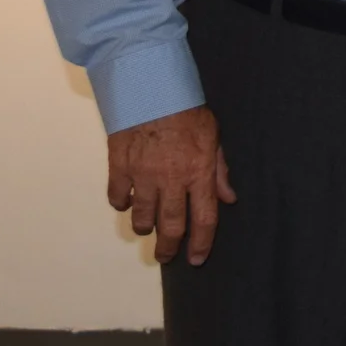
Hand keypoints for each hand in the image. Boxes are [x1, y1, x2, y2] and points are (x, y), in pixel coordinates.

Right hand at [106, 105, 235, 264]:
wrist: (151, 86)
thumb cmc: (187, 109)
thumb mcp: (214, 135)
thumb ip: (220, 169)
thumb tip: (229, 198)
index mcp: (198, 172)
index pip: (203, 218)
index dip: (201, 243)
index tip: (196, 259)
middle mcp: (171, 179)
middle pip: (170, 226)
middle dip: (168, 247)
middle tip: (165, 257)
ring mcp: (142, 175)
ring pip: (142, 217)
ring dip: (145, 227)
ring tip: (147, 228)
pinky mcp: (119, 166)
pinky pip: (117, 197)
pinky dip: (122, 204)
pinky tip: (127, 201)